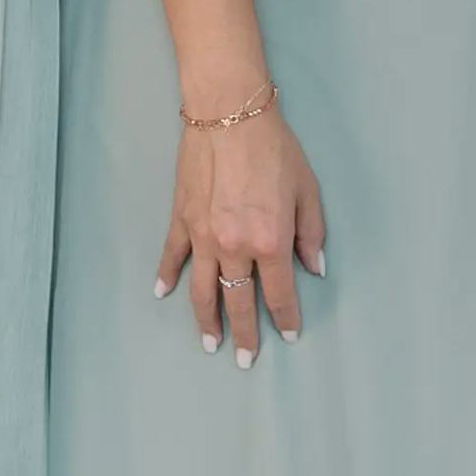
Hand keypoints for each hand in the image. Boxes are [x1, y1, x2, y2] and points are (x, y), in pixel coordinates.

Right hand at [157, 90, 326, 362]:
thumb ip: (311, 233)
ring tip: (210, 343)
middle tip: (246, 360)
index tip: (289, 335)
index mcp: (270, 243)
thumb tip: (313, 268)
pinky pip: (172, 257)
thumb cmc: (274, 148)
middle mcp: (235, 248)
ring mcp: (203, 238)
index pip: (279, 294)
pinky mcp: (181, 221)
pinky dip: (166, 277)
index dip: (285, 318)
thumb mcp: (308, 190)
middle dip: (245, 334)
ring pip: (203, 291)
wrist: (229, 114)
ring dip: (206, 321)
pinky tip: (162, 295)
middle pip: (239, 303)